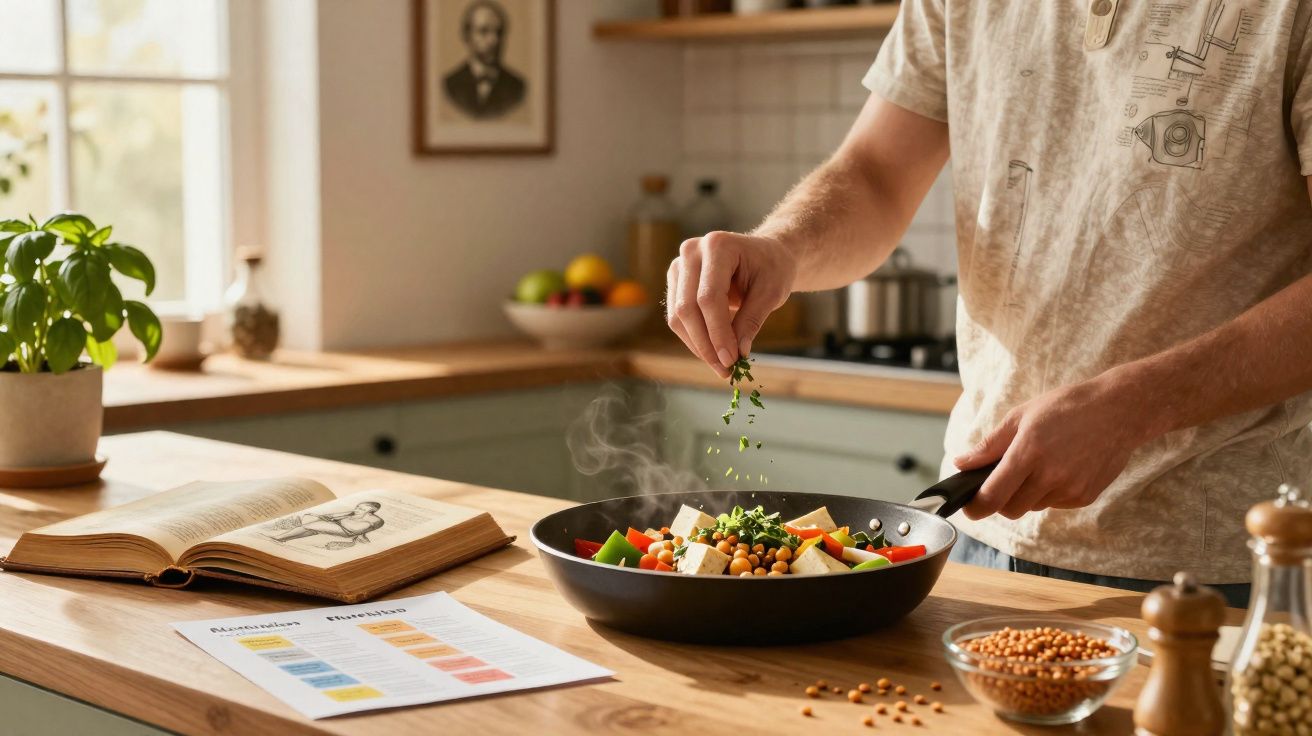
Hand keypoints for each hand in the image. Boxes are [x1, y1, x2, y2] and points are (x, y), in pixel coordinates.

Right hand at [665, 231, 796, 376]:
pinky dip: (694, 339)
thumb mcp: (772, 293)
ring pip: (677, 316)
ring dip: (698, 346)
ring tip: (722, 366)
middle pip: (687, 307)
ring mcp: (679, 266)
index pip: (709, 297)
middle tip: (726, 370)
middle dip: (706, 344)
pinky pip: (677, 317)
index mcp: (718, 245)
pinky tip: (713, 353)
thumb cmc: (772, 269)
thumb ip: (751, 320)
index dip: (718, 332)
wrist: (766, 255)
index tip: (732, 360)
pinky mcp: (676, 282)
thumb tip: (736, 354)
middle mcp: (691, 252)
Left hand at [952, 375, 1153, 519]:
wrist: (1119, 410)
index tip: (969, 507)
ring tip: (1040, 464)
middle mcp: (1049, 476)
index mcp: (1028, 453)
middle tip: (1004, 479)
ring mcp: (1070, 489)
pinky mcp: (1085, 497)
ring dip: (1027, 494)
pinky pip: (1055, 504)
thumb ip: (989, 445)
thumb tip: (961, 463)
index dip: (976, 507)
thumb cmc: (1066, 407)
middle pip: (1010, 509)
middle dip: (1001, 500)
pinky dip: (1050, 493)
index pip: (993, 495)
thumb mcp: (1021, 416)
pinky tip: (1061, 468)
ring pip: (1033, 506)